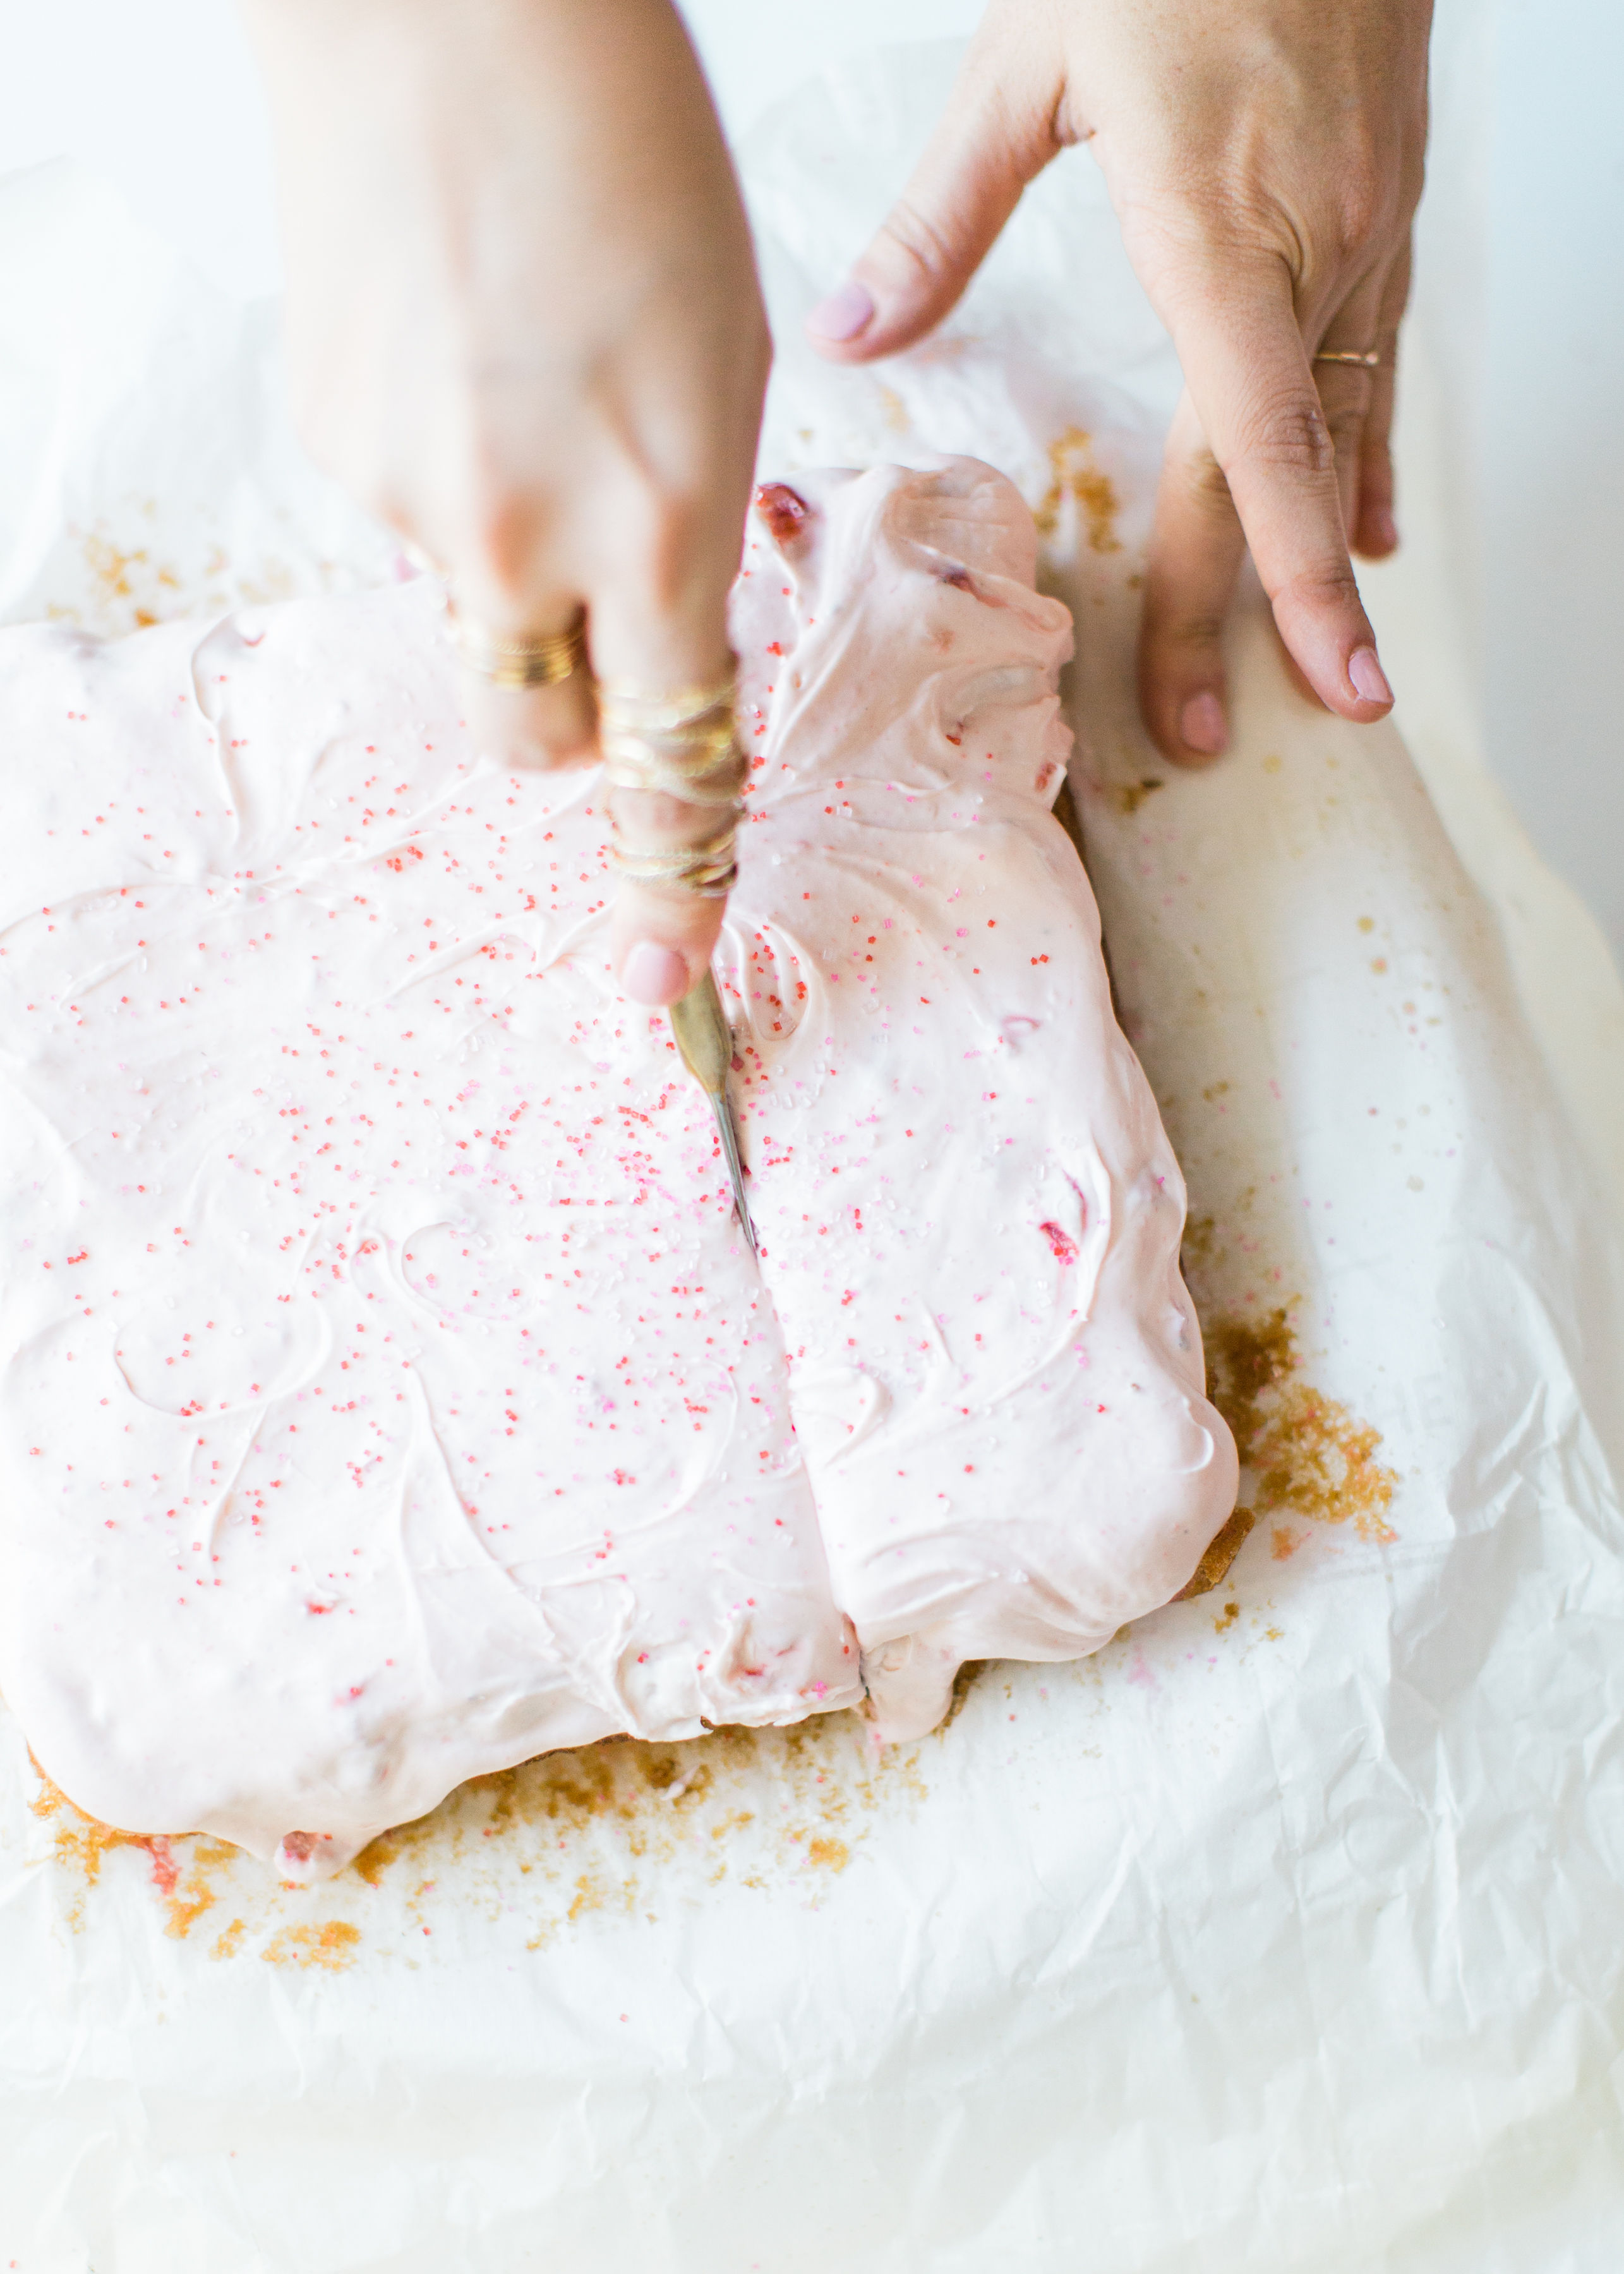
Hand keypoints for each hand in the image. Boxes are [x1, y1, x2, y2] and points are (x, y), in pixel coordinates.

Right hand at [241, 0, 768, 1001]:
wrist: (453, 14)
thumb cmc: (630, 162)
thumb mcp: (724, 361)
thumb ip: (689, 527)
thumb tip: (649, 621)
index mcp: (660, 521)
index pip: (674, 766)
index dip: (672, 888)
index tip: (665, 987)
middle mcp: (522, 540)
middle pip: (540, 746)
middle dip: (579, 725)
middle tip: (600, 618)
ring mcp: (408, 500)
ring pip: (473, 618)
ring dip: (512, 568)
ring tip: (525, 401)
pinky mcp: (328, 446)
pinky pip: (409, 518)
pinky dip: (446, 470)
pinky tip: (463, 353)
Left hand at [804, 0, 1430, 763]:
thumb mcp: (1029, 61)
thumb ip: (940, 218)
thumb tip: (850, 334)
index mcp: (1219, 237)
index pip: (1255, 453)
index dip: (1279, 584)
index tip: (1308, 683)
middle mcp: (1313, 252)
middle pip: (1288, 476)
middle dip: (1281, 618)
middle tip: (1253, 726)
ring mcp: (1364, 232)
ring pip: (1346, 429)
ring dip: (1332, 553)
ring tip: (1328, 662)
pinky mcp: (1385, 206)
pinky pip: (1376, 364)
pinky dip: (1362, 455)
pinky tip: (1360, 516)